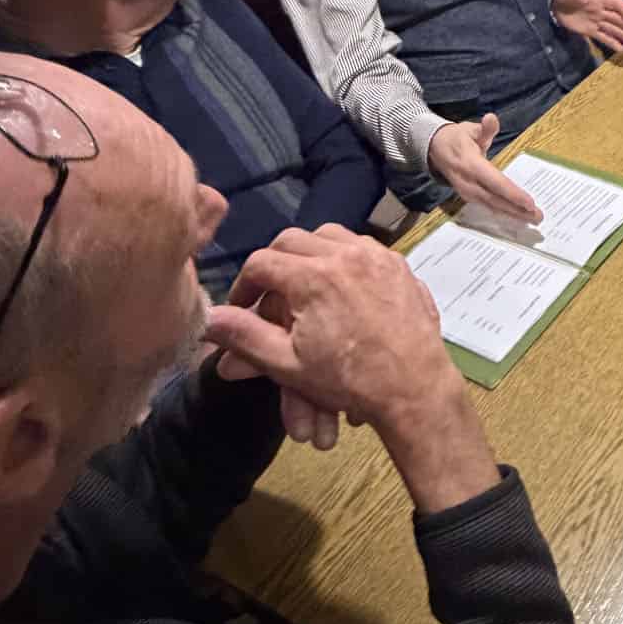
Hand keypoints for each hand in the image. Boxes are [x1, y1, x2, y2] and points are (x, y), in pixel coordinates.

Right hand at [204, 226, 498, 510]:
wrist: (415, 388)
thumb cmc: (349, 379)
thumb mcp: (287, 363)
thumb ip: (244, 336)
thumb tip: (207, 319)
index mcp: (312, 276)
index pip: (261, 263)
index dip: (244, 285)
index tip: (242, 307)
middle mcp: (345, 254)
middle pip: (293, 240)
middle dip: (274, 263)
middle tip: (267, 290)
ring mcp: (377, 256)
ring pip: (331, 236)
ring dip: (310, 253)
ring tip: (301, 282)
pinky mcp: (400, 266)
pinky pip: (363, 247)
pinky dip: (345, 257)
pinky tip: (341, 283)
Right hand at [429, 116, 542, 221]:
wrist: (435, 150)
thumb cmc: (457, 138)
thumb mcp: (470, 129)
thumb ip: (484, 128)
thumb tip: (491, 118)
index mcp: (470, 164)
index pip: (494, 182)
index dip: (512, 194)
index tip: (529, 202)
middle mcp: (468, 183)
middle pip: (495, 200)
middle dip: (517, 210)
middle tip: (538, 217)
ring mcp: (467, 192)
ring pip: (492, 206)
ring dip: (513, 214)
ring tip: (532, 219)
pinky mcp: (469, 197)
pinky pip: (488, 207)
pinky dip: (503, 213)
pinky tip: (517, 217)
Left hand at [551, 0, 622, 51]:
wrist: (556, 4)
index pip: (615, 3)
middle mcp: (601, 11)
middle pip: (617, 18)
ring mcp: (597, 22)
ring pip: (612, 28)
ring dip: (622, 34)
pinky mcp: (590, 31)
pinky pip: (603, 37)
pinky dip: (612, 43)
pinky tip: (621, 49)